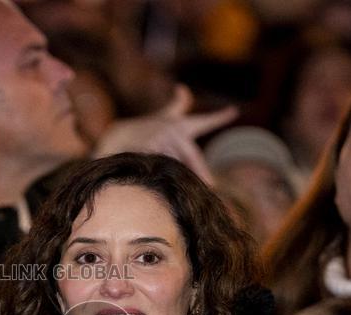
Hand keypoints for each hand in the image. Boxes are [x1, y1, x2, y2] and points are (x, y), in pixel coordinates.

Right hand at [94, 85, 237, 183]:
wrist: (117, 135)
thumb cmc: (145, 128)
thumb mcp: (163, 117)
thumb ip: (177, 105)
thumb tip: (183, 87)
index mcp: (180, 125)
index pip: (203, 121)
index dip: (219, 117)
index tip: (233, 111)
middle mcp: (172, 130)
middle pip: (191, 154)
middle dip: (201, 170)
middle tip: (211, 184)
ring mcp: (159, 139)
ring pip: (176, 162)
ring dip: (182, 176)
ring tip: (189, 189)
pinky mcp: (147, 149)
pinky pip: (160, 165)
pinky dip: (163, 175)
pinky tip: (167, 184)